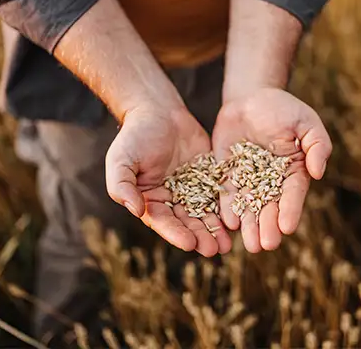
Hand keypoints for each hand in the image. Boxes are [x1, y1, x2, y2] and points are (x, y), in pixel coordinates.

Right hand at [106, 104, 230, 256]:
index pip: (164, 222)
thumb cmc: (135, 135)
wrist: (158, 110)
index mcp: (151, 200)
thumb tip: (135, 210)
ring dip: (216, 230)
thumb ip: (122, 186)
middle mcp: (172, 200)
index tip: (190, 244)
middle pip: (188, 223)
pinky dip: (227, 209)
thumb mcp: (121, 159)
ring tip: (229, 245)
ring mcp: (192, 189)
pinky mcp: (209, 177)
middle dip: (201, 237)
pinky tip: (238, 219)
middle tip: (215, 250)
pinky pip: (219, 195)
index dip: (176, 234)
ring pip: (206, 214)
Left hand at [212, 88, 331, 252]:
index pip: (293, 194)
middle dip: (268, 226)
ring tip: (251, 244)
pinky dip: (228, 208)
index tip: (287, 227)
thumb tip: (318, 173)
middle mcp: (271, 182)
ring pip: (249, 207)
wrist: (250, 99)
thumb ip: (316, 144)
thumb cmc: (283, 109)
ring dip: (250, 226)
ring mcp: (248, 180)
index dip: (291, 211)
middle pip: (270, 207)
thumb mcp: (305, 121)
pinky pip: (227, 194)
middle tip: (266, 245)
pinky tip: (229, 222)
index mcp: (293, 171)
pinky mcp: (227, 175)